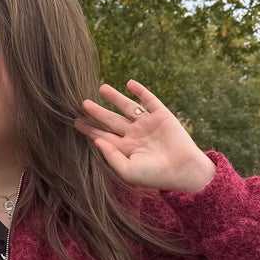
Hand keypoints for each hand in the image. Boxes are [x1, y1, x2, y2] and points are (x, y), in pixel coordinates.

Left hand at [72, 79, 215, 192]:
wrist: (183, 170)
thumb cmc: (155, 176)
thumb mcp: (128, 171)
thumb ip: (111, 156)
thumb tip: (96, 142)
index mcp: (126, 148)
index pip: (104, 136)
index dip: (90, 129)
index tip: (76, 121)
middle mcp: (135, 134)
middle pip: (112, 120)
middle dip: (97, 112)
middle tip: (82, 103)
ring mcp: (148, 124)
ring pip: (128, 107)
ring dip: (115, 97)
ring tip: (101, 88)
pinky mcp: (161, 115)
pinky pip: (148, 100)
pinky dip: (140, 91)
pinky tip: (129, 84)